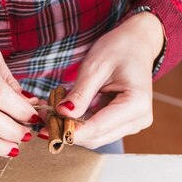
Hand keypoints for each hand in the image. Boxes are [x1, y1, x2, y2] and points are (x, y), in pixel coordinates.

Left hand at [39, 12, 164, 148]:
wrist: (137, 43)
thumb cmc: (119, 48)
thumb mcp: (96, 66)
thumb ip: (80, 93)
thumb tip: (62, 113)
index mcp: (136, 104)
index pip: (98, 127)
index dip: (70, 131)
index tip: (46, 130)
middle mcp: (137, 120)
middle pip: (95, 137)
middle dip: (67, 131)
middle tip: (43, 119)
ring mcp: (131, 125)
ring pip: (93, 138)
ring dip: (70, 129)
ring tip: (50, 114)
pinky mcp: (122, 125)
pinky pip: (96, 131)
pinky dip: (78, 125)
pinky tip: (62, 115)